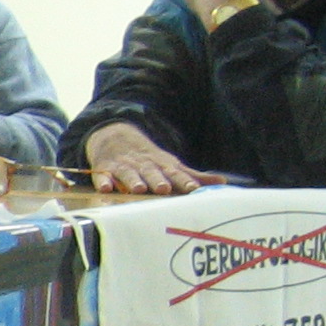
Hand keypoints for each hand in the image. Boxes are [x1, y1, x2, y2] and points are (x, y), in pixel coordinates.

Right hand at [83, 122, 222, 194]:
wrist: (115, 136)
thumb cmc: (147, 159)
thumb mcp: (170, 164)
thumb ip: (192, 176)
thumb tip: (223, 182)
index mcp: (162, 165)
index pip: (175, 172)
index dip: (184, 180)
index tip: (193, 188)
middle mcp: (144, 165)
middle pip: (151, 172)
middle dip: (157, 180)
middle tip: (163, 188)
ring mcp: (123, 166)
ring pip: (129, 173)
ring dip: (132, 180)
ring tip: (136, 188)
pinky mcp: (105, 168)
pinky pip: (103, 175)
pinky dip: (103, 181)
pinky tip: (105, 188)